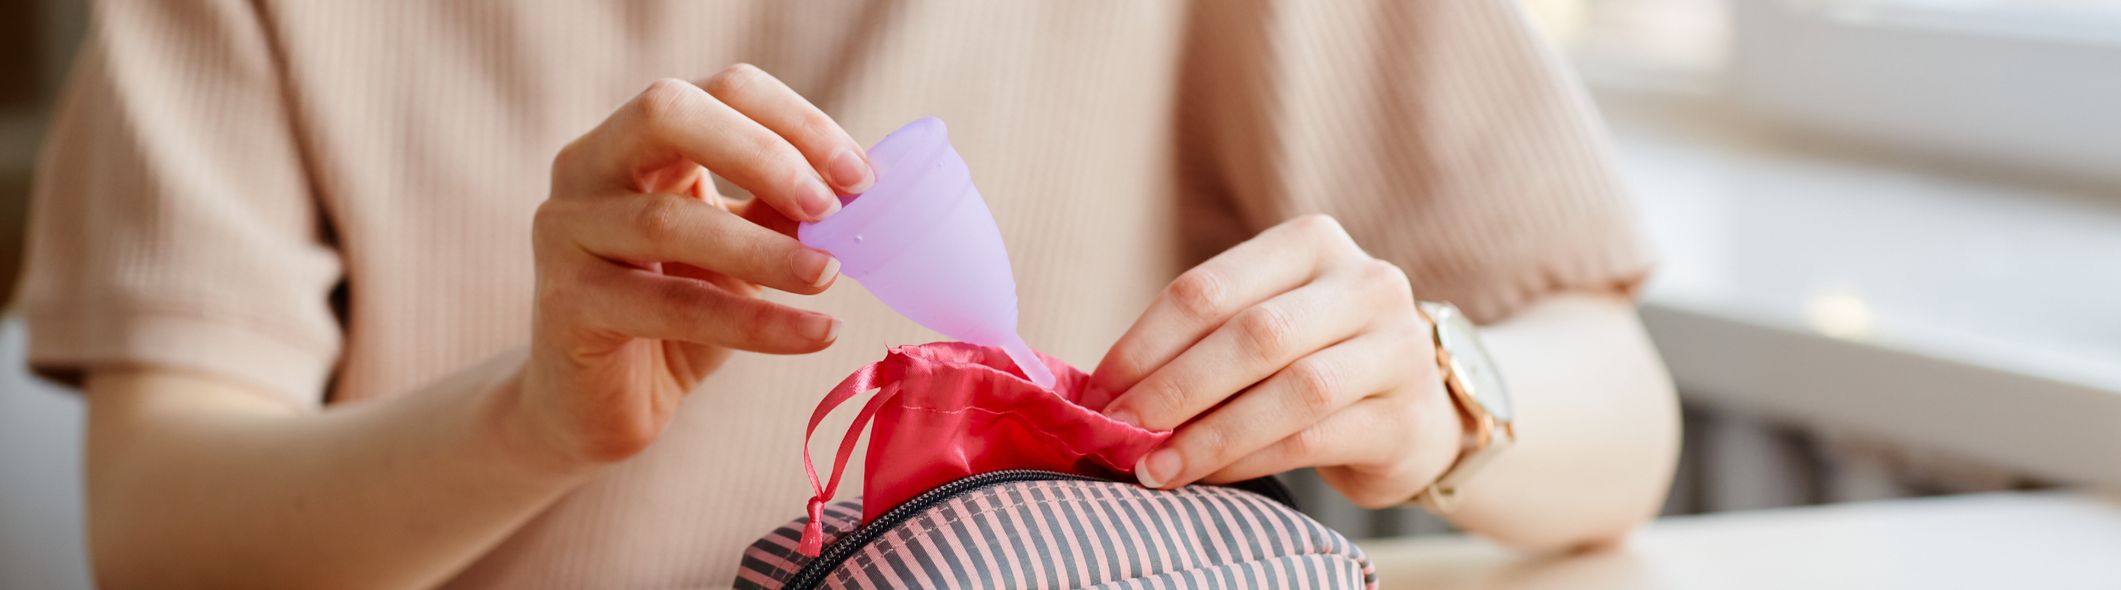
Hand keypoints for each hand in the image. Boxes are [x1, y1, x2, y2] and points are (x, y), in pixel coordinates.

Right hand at [517, 65, 872, 464]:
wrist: (600, 408)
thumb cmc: (676, 315)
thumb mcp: (740, 252)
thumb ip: (783, 212)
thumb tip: (860, 191)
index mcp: (637, 138)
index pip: (723, 91)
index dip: (796, 122)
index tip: (861, 176)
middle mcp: (588, 166)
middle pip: (668, 114)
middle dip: (763, 154)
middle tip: (833, 206)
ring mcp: (566, 230)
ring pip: (668, 219)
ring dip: (765, 248)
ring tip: (831, 275)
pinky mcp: (566, 303)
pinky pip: (672, 306)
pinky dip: (755, 322)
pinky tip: (816, 334)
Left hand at [1092, 214, 1464, 506]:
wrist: (1417, 413)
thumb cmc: (1316, 359)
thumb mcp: (1268, 322)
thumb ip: (1203, 340)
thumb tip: (1104, 392)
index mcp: (1311, 243)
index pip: (1209, 288)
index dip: (1143, 343)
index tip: (1096, 392)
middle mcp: (1364, 284)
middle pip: (1251, 335)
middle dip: (1173, 388)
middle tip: (1118, 431)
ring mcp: (1395, 349)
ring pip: (1289, 391)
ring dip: (1209, 434)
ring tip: (1154, 466)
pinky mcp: (1404, 418)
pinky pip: (1312, 439)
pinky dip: (1248, 460)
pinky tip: (1207, 476)